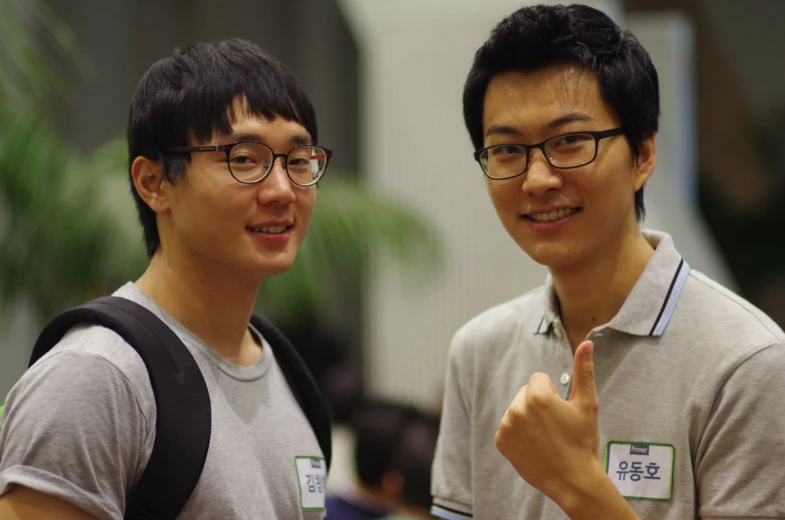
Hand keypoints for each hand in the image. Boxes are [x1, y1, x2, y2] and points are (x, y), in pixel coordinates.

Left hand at [495, 340, 601, 503]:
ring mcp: (506, 426)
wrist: (573, 480)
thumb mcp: (587, 404)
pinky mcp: (501, 442)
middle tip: (554, 426)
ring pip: (516, 409)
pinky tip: (534, 445)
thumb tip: (586, 343)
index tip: (561, 412)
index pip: (539, 379)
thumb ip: (583, 371)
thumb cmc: (582, 441)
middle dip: (538, 404)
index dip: (553, 394)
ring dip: (527, 418)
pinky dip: (518, 433)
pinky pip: (508, 427)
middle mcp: (516, 408)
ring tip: (545, 437)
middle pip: (526, 393)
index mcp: (536, 395)